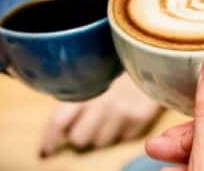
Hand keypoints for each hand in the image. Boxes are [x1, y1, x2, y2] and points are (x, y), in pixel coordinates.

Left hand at [39, 74, 162, 156]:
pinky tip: (126, 114)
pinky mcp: (141, 119)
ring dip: (101, 134)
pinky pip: (123, 138)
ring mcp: (123, 113)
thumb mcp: (97, 70)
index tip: (47, 150)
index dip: (50, 139)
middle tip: (86, 126)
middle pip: (79, 139)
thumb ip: (79, 90)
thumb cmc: (121, 62)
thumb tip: (58, 120)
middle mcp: (103, 104)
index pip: (59, 122)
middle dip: (79, 135)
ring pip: (100, 142)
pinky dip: (122, 131)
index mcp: (85, 89)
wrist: (157, 53)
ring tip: (109, 117)